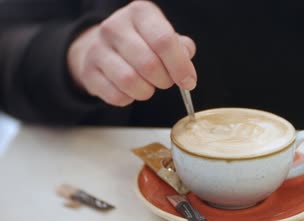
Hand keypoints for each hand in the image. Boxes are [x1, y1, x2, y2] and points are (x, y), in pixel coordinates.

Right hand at [67, 0, 196, 106]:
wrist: (104, 47)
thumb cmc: (143, 42)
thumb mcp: (163, 35)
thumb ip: (181, 48)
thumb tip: (186, 68)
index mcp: (140, 13)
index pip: (163, 41)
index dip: (180, 66)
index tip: (189, 82)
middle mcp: (115, 26)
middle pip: (149, 64)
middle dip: (164, 80)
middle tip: (166, 82)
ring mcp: (98, 48)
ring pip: (130, 81)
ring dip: (146, 91)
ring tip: (148, 86)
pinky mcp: (88, 71)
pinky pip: (116, 95)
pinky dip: (129, 98)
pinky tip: (131, 90)